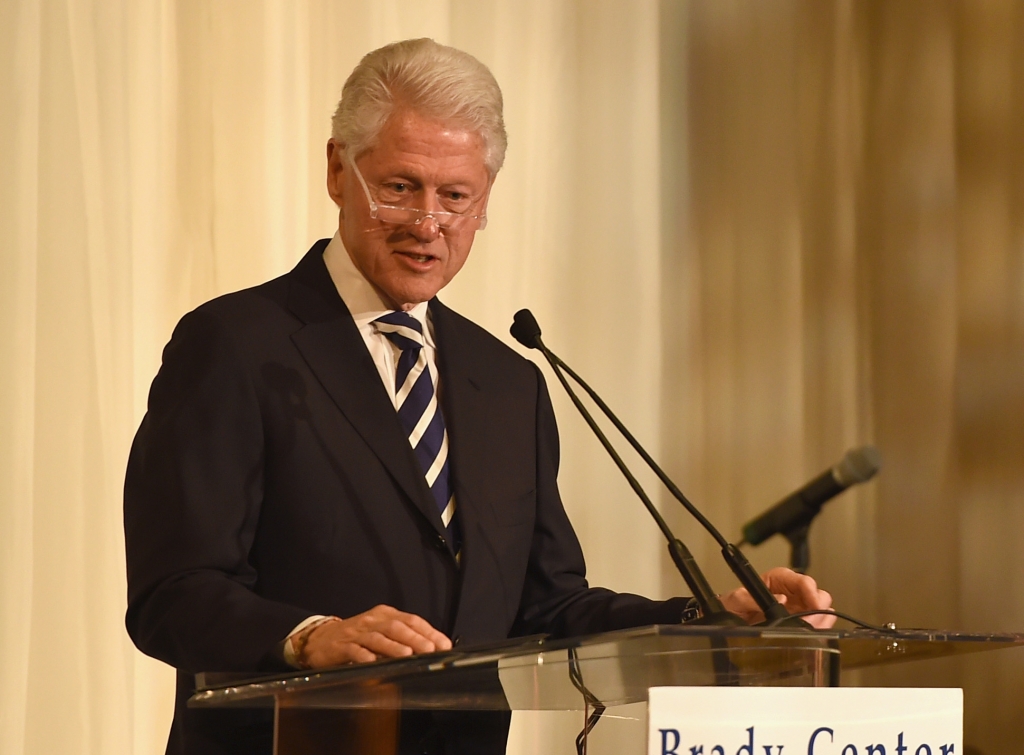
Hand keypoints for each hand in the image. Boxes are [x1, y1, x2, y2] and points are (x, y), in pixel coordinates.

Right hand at [297, 605, 451, 667]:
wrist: (320, 640)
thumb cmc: (356, 637)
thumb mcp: (380, 631)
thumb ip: (402, 638)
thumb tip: (431, 647)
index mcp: (384, 615)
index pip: (411, 620)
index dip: (429, 631)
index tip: (443, 644)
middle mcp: (371, 621)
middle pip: (396, 627)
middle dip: (415, 639)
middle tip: (430, 650)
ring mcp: (356, 633)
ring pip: (377, 638)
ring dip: (393, 647)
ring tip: (408, 654)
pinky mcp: (340, 646)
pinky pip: (354, 650)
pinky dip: (364, 655)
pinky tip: (372, 661)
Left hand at [720, 567, 835, 628]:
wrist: (729, 621)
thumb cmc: (733, 605)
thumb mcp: (736, 599)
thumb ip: (752, 598)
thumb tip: (780, 599)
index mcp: (778, 580)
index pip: (802, 581)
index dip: (812, 591)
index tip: (814, 603)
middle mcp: (792, 593)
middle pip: (819, 596)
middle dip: (818, 608)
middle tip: (813, 620)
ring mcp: (797, 609)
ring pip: (821, 612)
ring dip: (820, 622)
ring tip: (812, 630)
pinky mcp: (799, 623)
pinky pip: (817, 626)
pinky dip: (819, 631)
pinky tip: (814, 636)